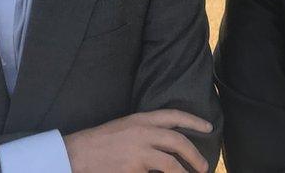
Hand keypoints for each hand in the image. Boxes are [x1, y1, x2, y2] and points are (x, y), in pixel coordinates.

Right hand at [63, 109, 212, 172]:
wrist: (76, 153)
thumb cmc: (100, 142)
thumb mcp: (125, 127)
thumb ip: (146, 130)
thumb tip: (168, 141)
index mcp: (140, 119)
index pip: (174, 116)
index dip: (194, 120)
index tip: (208, 128)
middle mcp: (142, 133)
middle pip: (178, 142)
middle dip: (194, 155)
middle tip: (203, 166)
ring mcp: (138, 153)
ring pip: (171, 165)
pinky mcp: (133, 170)